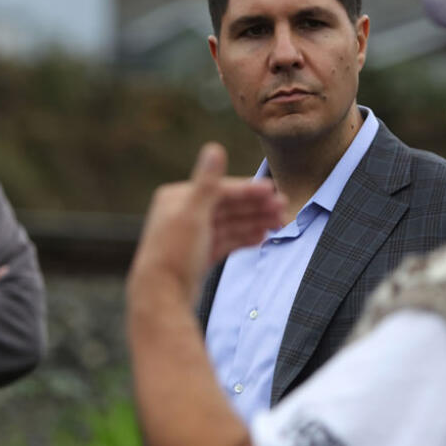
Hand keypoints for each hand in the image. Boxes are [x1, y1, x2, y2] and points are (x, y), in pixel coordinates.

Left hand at [129, 143, 284, 304]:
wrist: (161, 298)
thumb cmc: (174, 255)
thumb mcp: (193, 215)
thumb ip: (208, 183)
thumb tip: (215, 147)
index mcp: (178, 198)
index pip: (220, 190)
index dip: (248, 191)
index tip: (274, 191)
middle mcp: (182, 214)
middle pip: (227, 206)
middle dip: (256, 207)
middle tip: (284, 209)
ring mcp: (190, 236)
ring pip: (229, 224)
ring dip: (254, 222)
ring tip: (279, 223)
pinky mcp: (197, 256)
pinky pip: (225, 241)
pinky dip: (243, 238)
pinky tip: (261, 238)